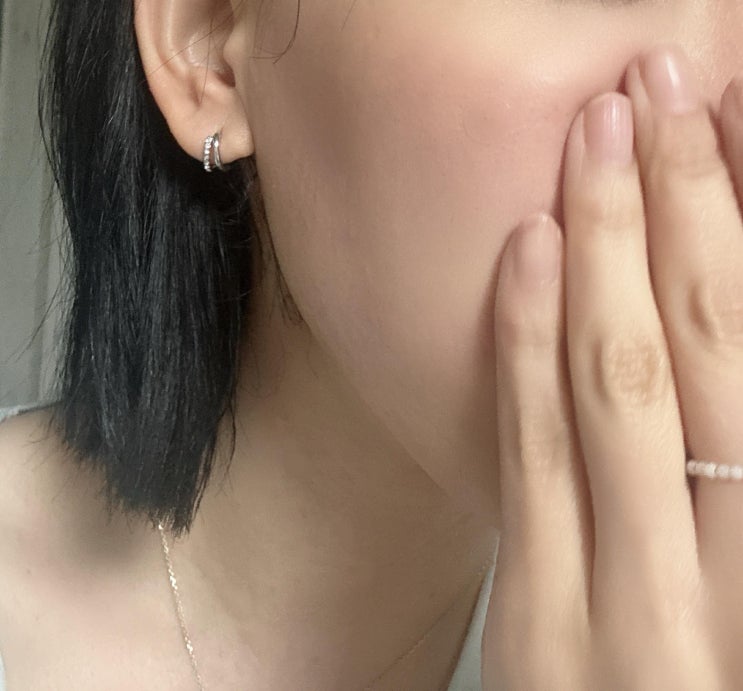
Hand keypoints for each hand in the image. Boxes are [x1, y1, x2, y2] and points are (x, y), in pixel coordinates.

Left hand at [483, 45, 742, 690]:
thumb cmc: (694, 683)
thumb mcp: (729, 588)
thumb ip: (721, 480)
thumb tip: (705, 350)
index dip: (734, 228)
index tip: (718, 127)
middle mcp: (727, 570)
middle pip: (707, 345)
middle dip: (685, 208)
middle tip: (659, 95)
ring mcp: (621, 594)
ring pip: (622, 383)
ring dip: (608, 245)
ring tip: (600, 139)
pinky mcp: (534, 613)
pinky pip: (528, 454)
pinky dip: (529, 343)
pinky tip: (529, 251)